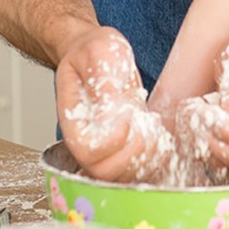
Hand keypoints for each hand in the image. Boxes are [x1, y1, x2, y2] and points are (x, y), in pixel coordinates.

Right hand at [55, 26, 172, 181]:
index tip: (127, 114)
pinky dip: (153, 157)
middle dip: (133, 151)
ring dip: (145, 156)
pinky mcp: (121, 150)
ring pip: (121, 177)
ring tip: (151, 126)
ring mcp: (103, 148)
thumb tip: (110, 109)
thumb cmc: (93, 51)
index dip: (112, 140)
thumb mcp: (100, 51)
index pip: (86, 150)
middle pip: (103, 172)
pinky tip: (155, 132)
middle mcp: (84, 140)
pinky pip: (137, 171)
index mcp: (73, 118)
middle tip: (143, 122)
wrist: (95, 54)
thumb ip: (102, 77)